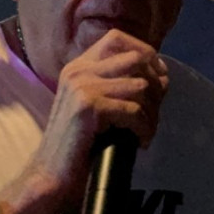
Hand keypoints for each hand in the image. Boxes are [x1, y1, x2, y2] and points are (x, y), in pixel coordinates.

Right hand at [28, 29, 167, 200]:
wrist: (51, 175)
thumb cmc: (78, 145)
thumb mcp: (97, 106)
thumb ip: (120, 86)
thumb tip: (163, 76)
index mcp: (78, 66)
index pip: (117, 39)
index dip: (145, 52)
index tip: (159, 77)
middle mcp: (79, 70)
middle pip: (136, 58)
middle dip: (155, 85)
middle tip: (153, 112)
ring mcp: (82, 86)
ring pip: (141, 86)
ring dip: (152, 112)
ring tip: (146, 131)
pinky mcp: (89, 106)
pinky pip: (135, 111)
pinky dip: (145, 129)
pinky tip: (140, 142)